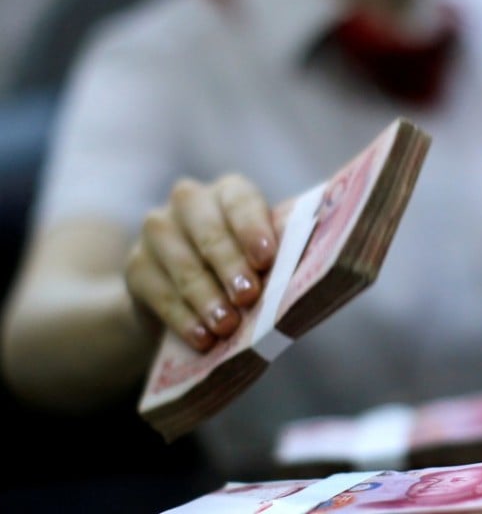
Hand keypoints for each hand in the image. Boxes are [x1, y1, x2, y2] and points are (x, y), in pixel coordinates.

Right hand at [125, 174, 278, 349]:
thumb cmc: (243, 268)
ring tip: (226, 326)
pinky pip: (160, 293)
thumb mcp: (260, 257)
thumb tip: (297, 284)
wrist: (187, 291)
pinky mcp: (136, 265)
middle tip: (248, 297)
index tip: (266, 260)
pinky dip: (183, 318)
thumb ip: (275, 262)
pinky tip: (201, 337)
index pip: (240, 202)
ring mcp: (158, 230)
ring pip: (184, 264)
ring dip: (207, 298)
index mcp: (230, 192)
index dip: (252, 230)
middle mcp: (190, 201)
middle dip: (231, 267)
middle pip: (210, 232)